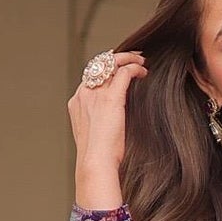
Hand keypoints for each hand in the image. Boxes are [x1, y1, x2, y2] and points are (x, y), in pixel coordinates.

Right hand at [68, 47, 147, 204]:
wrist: (95, 163)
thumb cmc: (98, 157)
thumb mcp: (95, 134)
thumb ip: (100, 121)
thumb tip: (114, 121)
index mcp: (77, 102)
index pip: (91, 76)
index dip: (106, 68)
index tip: (119, 68)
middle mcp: (84, 94)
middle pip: (99, 64)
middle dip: (117, 57)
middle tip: (133, 58)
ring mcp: (96, 94)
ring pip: (111, 63)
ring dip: (128, 59)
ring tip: (141, 61)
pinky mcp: (111, 98)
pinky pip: (124, 72)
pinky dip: (135, 68)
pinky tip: (144, 72)